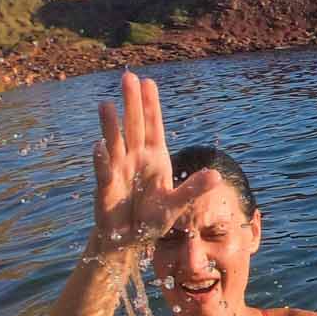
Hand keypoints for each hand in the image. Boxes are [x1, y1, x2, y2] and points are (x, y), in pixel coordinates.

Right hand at [90, 72, 219, 251]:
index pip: (153, 127)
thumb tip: (216, 175)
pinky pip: (105, 172)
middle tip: (127, 77)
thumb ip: (193, 189)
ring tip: (106, 104)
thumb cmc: (153, 218)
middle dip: (131, 103)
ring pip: (115, 143)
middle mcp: (135, 159)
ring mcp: (119, 171)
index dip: (151, 106)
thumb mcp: (177, 204)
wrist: (129, 238)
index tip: (148, 82)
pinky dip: (103, 160)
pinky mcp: (106, 188)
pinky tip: (100, 146)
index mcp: (154, 159)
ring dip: (111, 125)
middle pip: (133, 127)